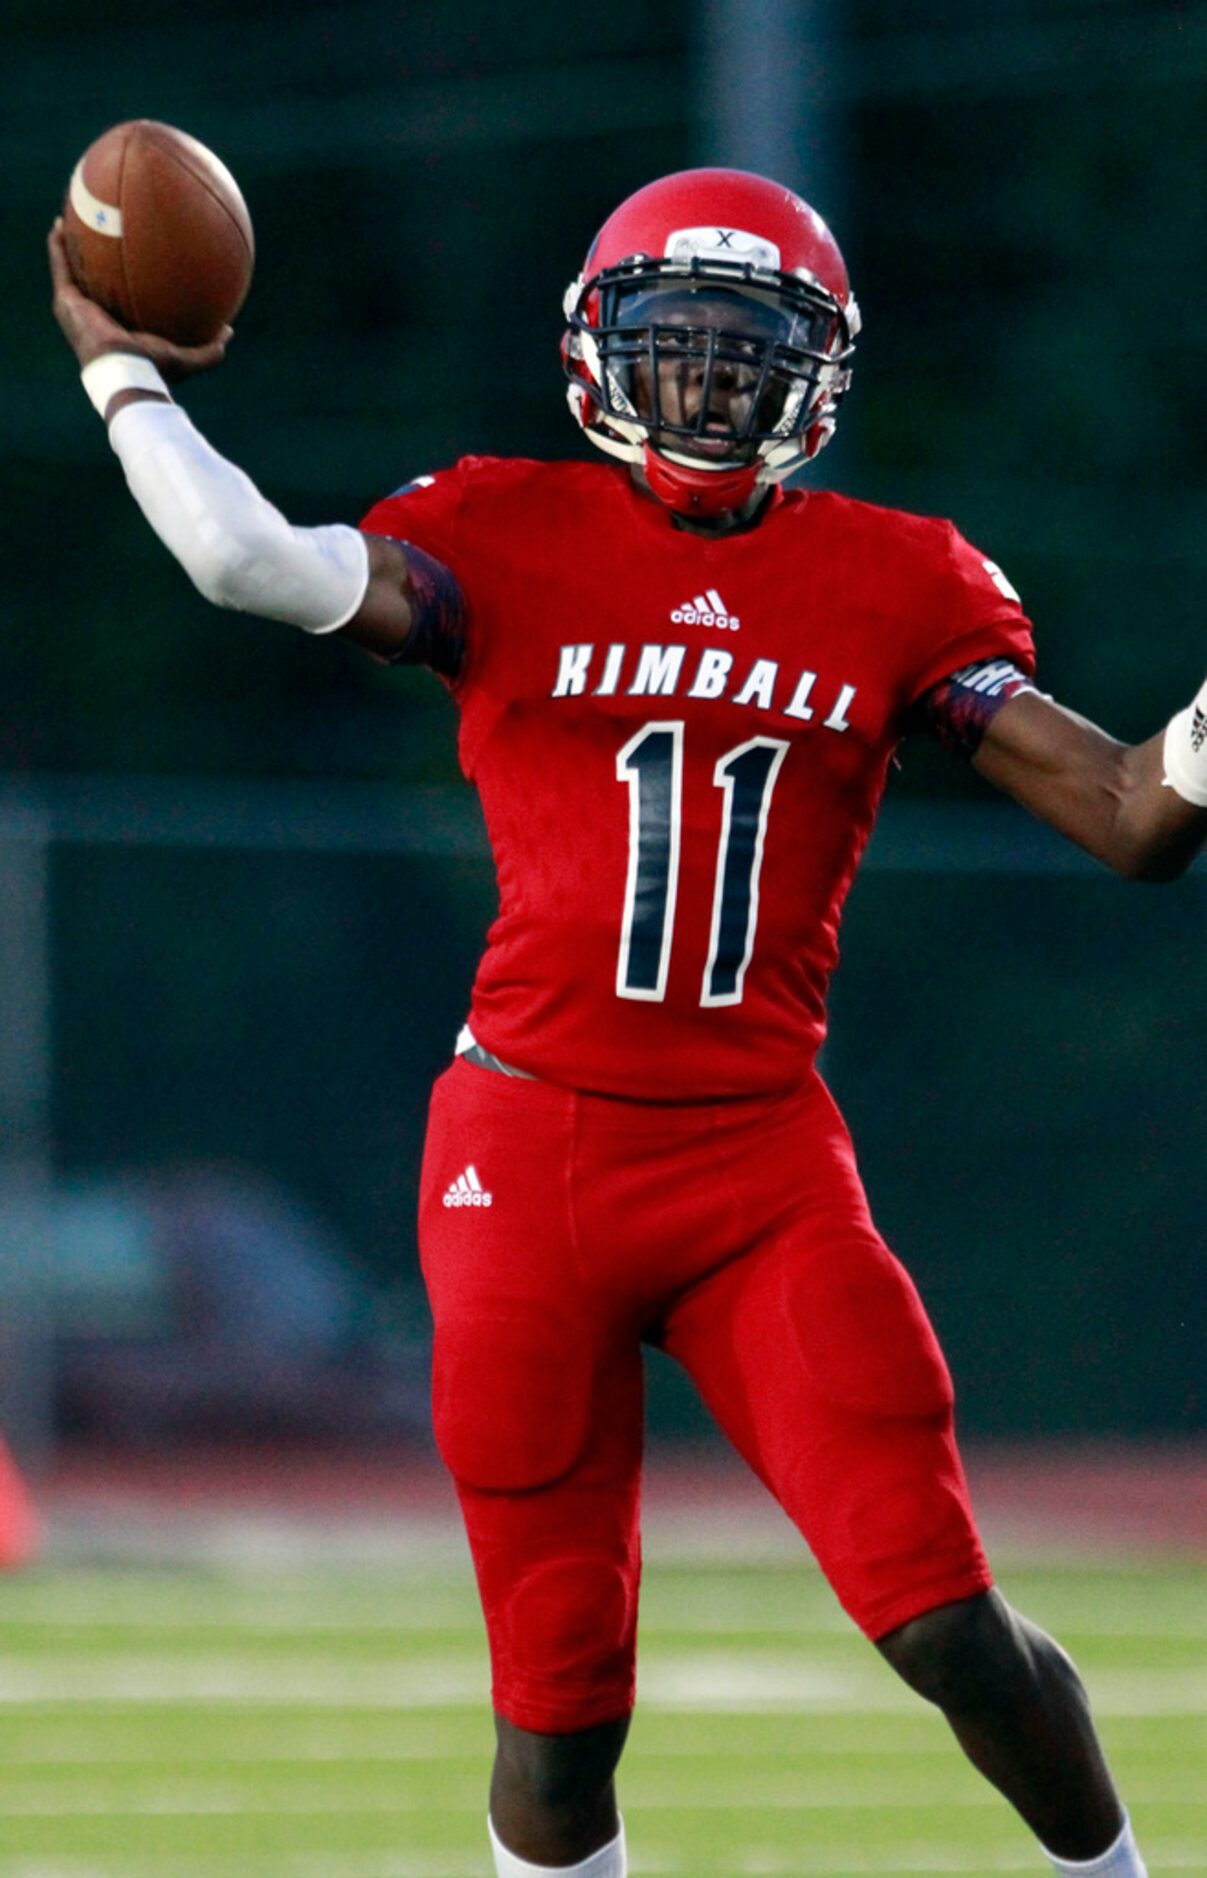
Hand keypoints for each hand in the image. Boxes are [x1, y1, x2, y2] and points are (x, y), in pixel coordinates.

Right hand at [48, 218, 231, 379]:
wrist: (122, 371)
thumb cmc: (152, 367)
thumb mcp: (186, 359)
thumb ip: (208, 350)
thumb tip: (228, 332)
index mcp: (119, 326)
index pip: (119, 296)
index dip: (121, 278)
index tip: (130, 256)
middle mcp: (96, 314)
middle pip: (93, 278)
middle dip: (93, 256)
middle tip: (99, 228)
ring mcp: (77, 307)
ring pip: (70, 269)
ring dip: (69, 245)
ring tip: (71, 217)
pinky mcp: (65, 301)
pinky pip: (59, 266)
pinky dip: (57, 246)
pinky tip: (59, 224)